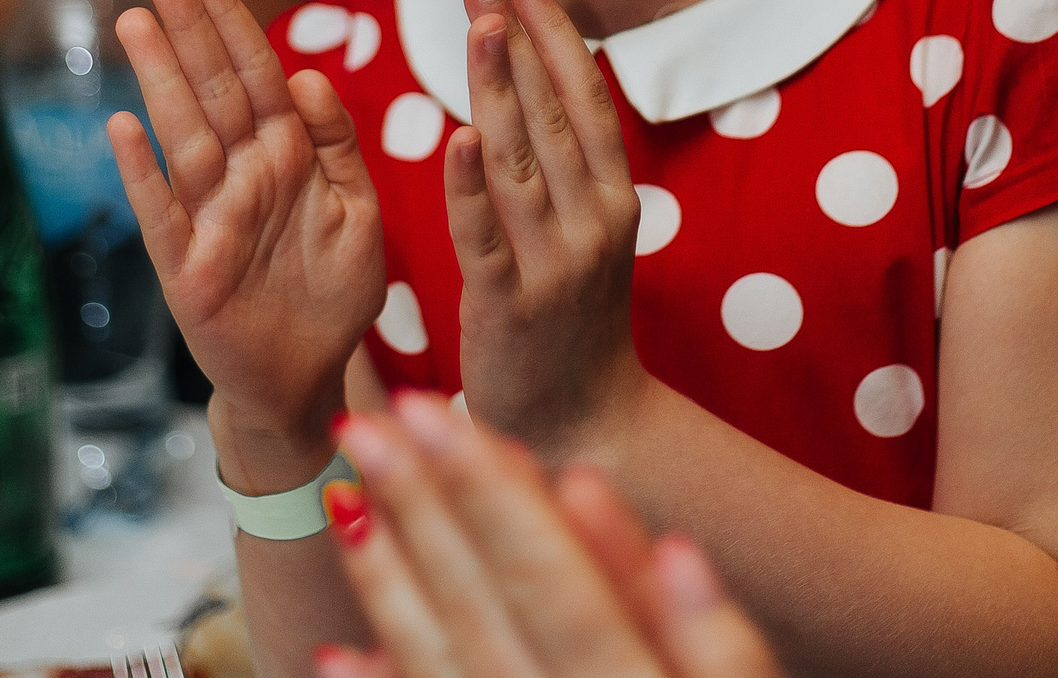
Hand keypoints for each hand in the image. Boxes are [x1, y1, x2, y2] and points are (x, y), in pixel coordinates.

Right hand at [107, 0, 384, 489]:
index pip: (254, 71)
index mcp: (287, 156)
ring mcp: (209, 218)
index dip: (227, 19)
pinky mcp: (186, 268)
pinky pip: (161, 213)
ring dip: (159, 79)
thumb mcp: (358, 213)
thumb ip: (338, 145)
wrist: (310, 379)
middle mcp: (242, 176)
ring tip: (136, 21)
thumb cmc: (332, 295)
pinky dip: (143, 173)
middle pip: (212, 88)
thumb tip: (304, 77)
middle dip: (187, 26)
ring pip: (183, 134)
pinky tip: (123, 128)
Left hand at [318, 394, 782, 677]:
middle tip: (365, 421)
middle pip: (483, 609)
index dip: (486, 489)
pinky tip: (337, 654)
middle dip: (422, 508)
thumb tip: (672, 543)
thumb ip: (721, 646)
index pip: (550, 576)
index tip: (431, 407)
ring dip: (388, 585)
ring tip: (346, 501)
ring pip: (442, 669)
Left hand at [448, 0, 649, 456]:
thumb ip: (566, 167)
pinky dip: (469, 186)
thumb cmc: (570, 322)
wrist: (581, 426)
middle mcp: (595, 222)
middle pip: (554, 114)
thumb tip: (539, 81)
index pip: (586, 99)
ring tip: (476, 24)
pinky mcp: (509, 305)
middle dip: (518, 39)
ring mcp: (555, 263)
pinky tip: (457, 136)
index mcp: (614, 200)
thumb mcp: (587, 235)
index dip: (556, 36)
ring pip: (520, 160)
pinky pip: (484, 234)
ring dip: (499, 86)